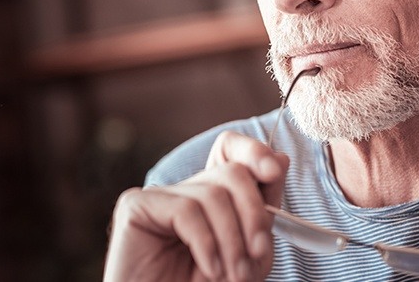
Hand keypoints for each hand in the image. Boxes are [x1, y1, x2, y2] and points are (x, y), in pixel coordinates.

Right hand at [103, 131, 289, 281]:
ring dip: (232, 239)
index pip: (230, 149)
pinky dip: (206, 242)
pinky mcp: (137, 206)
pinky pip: (186, 209)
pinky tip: (210, 267)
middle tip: (256, 253)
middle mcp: (185, 190)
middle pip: (232, 171)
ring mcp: (160, 196)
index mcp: (210, 196)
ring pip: (213, 193)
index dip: (254, 151)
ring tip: (232, 273)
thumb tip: (281, 159)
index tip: (274, 170)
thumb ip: (264, 210)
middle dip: (253, 213)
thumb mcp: (250, 252)